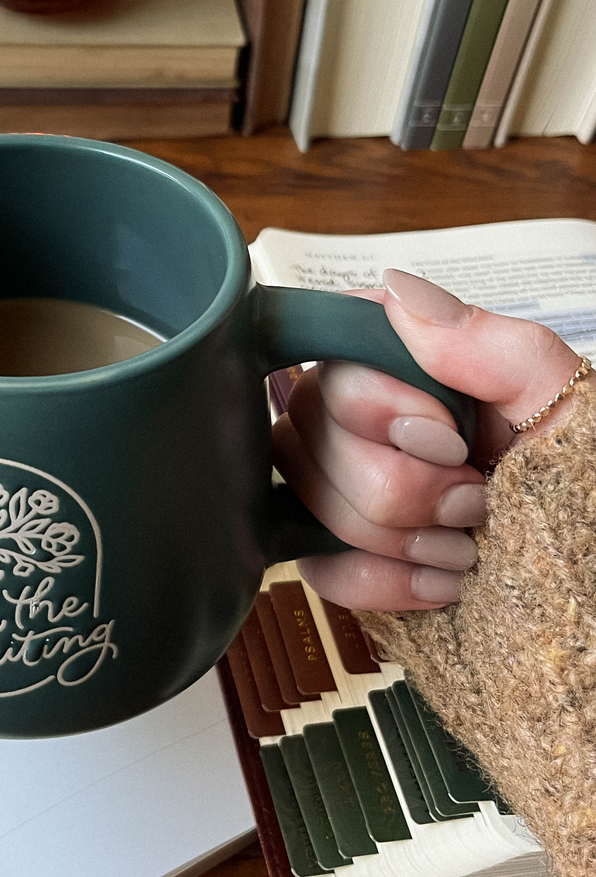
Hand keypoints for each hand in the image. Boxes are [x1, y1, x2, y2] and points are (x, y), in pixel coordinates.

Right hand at [274, 269, 582, 610]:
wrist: (591, 574)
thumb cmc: (583, 479)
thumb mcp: (561, 403)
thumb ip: (488, 346)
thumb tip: (397, 292)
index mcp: (410, 368)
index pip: (330, 361)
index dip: (375, 405)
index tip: (450, 438)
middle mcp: (363, 421)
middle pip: (310, 437)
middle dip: (407, 486)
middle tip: (476, 499)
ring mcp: (345, 489)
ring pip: (313, 504)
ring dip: (405, 538)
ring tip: (469, 544)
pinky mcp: (343, 554)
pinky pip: (322, 568)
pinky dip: (388, 583)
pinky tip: (443, 583)